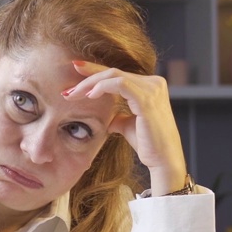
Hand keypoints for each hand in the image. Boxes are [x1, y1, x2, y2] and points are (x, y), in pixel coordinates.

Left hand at [64, 60, 187, 194]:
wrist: (163, 161)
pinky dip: (102, 87)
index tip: (75, 71)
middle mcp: (154, 83)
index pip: (118, 74)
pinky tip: (90, 95)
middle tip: (68, 86)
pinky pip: (120, 84)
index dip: (95, 71)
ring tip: (73, 94)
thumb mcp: (128, 125)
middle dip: (88, 76)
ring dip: (90, 83)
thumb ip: (118, 115)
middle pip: (114, 71)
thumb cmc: (148, 145)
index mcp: (150, 86)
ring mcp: (152, 89)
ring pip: (114, 75)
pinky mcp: (147, 99)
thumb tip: (106, 117)